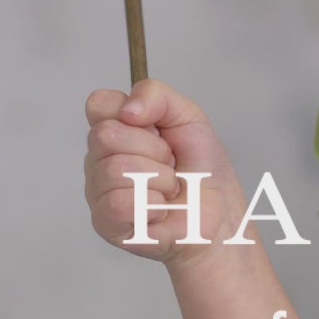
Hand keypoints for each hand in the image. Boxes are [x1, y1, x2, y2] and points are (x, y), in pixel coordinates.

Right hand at [83, 78, 245, 266]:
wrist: (220, 213)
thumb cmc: (202, 169)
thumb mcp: (188, 117)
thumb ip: (156, 95)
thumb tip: (128, 109)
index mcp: (114, 130)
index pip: (98, 105)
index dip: (131, 113)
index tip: (155, 129)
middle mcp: (99, 159)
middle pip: (105, 135)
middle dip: (153, 150)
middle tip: (169, 164)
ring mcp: (99, 192)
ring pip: (115, 170)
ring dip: (158, 179)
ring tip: (168, 189)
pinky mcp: (106, 223)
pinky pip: (119, 203)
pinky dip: (152, 205)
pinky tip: (160, 210)